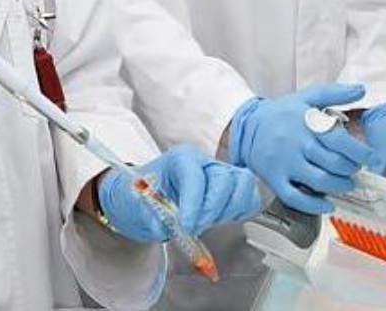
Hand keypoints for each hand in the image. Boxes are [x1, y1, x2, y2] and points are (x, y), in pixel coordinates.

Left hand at [97, 145, 260, 242]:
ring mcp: (224, 173)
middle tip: (194, 227)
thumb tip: (161, 228)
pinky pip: (250, 199)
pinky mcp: (235, 188)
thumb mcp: (136, 202)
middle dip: (211, 210)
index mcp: (182, 157)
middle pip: (225, 180)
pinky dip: (239, 213)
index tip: (187, 226)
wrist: (151, 196)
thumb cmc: (147, 194)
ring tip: (206, 222)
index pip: (195, 176)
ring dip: (227, 211)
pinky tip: (219, 219)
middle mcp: (206, 162)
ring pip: (244, 186)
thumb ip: (148, 215)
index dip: (193, 204)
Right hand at [229, 84, 371, 214]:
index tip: (368, 157)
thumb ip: (335, 93)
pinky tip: (327, 204)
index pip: (340, 141)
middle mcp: (296, 144)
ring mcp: (285, 164)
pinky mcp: (274, 179)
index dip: (360, 152)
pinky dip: (315, 205)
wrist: (245, 125)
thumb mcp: (306, 97)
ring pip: (320, 182)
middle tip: (355, 170)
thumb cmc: (280, 113)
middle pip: (334, 164)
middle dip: (352, 170)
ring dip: (340, 186)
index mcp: (307, 123)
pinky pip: (296, 198)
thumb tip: (361, 89)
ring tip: (345, 183)